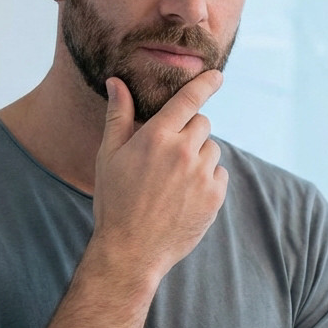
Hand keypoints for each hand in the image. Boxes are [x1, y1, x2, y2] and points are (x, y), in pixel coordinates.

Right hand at [89, 70, 228, 281]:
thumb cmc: (115, 201)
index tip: (217, 76)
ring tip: (174, 180)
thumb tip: (116, 82)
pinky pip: (219, 174)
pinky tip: (185, 195)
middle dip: (189, 131)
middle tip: (169, 154)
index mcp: (156, 137)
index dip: (205, 84)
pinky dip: (207, 179)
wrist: (131, 251)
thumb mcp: (109, 156)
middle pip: (202, 123)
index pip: (188, 100)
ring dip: (199, 156)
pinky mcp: (215, 196)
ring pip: (212, 149)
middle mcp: (183, 152)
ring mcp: (202, 175)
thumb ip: (118, 116)